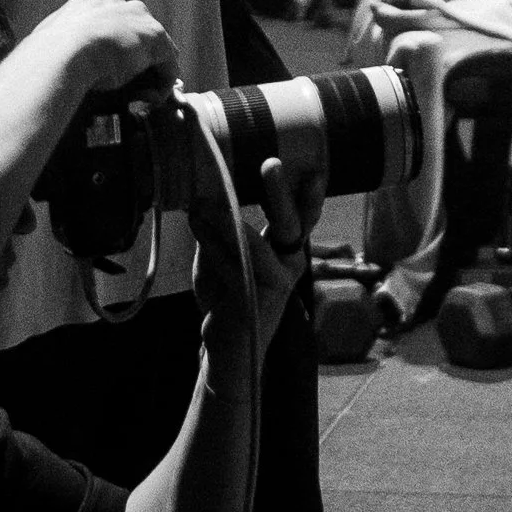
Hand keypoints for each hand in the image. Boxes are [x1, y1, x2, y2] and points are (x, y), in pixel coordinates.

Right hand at [39, 0, 176, 100]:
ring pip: (151, 43)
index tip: (105, 67)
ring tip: (144, 93)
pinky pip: (167, 61)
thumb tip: (39, 68)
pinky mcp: (155, 37)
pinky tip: (154, 100)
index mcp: (84, 7)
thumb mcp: (48, 50)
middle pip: (132, 27)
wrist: (61, 54)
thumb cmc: (45, 57)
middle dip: (133, 52)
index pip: (105, 22)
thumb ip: (55, 53)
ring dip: (150, 67)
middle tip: (129, 80)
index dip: (108, 46)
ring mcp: (135, 17)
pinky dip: (164, 81)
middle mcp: (112, 3)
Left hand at [190, 148, 322, 348]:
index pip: (303, 215)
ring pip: (251, 242)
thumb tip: (206, 192)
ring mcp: (277, 284)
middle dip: (280, 193)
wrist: (226, 347)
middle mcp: (290, 264)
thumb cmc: (227, 295)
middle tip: (271, 164)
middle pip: (291, 223)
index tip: (314, 166)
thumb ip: (220, 228)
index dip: (310, 192)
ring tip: (200, 203)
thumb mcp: (220, 254)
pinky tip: (197, 222)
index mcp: (287, 249)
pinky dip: (212, 242)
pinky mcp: (257, 300)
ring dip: (223, 220)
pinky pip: (234, 264)